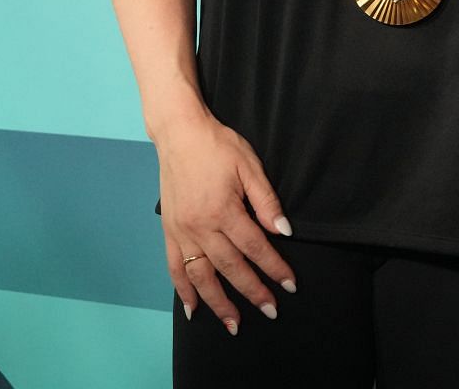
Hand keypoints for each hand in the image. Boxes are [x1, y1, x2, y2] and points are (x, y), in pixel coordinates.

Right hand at [156, 112, 294, 332]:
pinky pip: (174, 268)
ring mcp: (182, 232)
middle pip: (230, 268)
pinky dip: (183, 291)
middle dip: (252, 292)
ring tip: (233, 324)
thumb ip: (266, 201)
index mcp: (224, 211)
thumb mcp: (250, 166)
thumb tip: (283, 231)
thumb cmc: (218, 146)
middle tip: (270, 311)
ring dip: (218, 303)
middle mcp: (201, 227)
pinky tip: (193, 309)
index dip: (274, 268)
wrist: (179, 135)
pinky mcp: (169, 232)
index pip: (256, 248)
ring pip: (201, 276)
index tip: (290, 285)